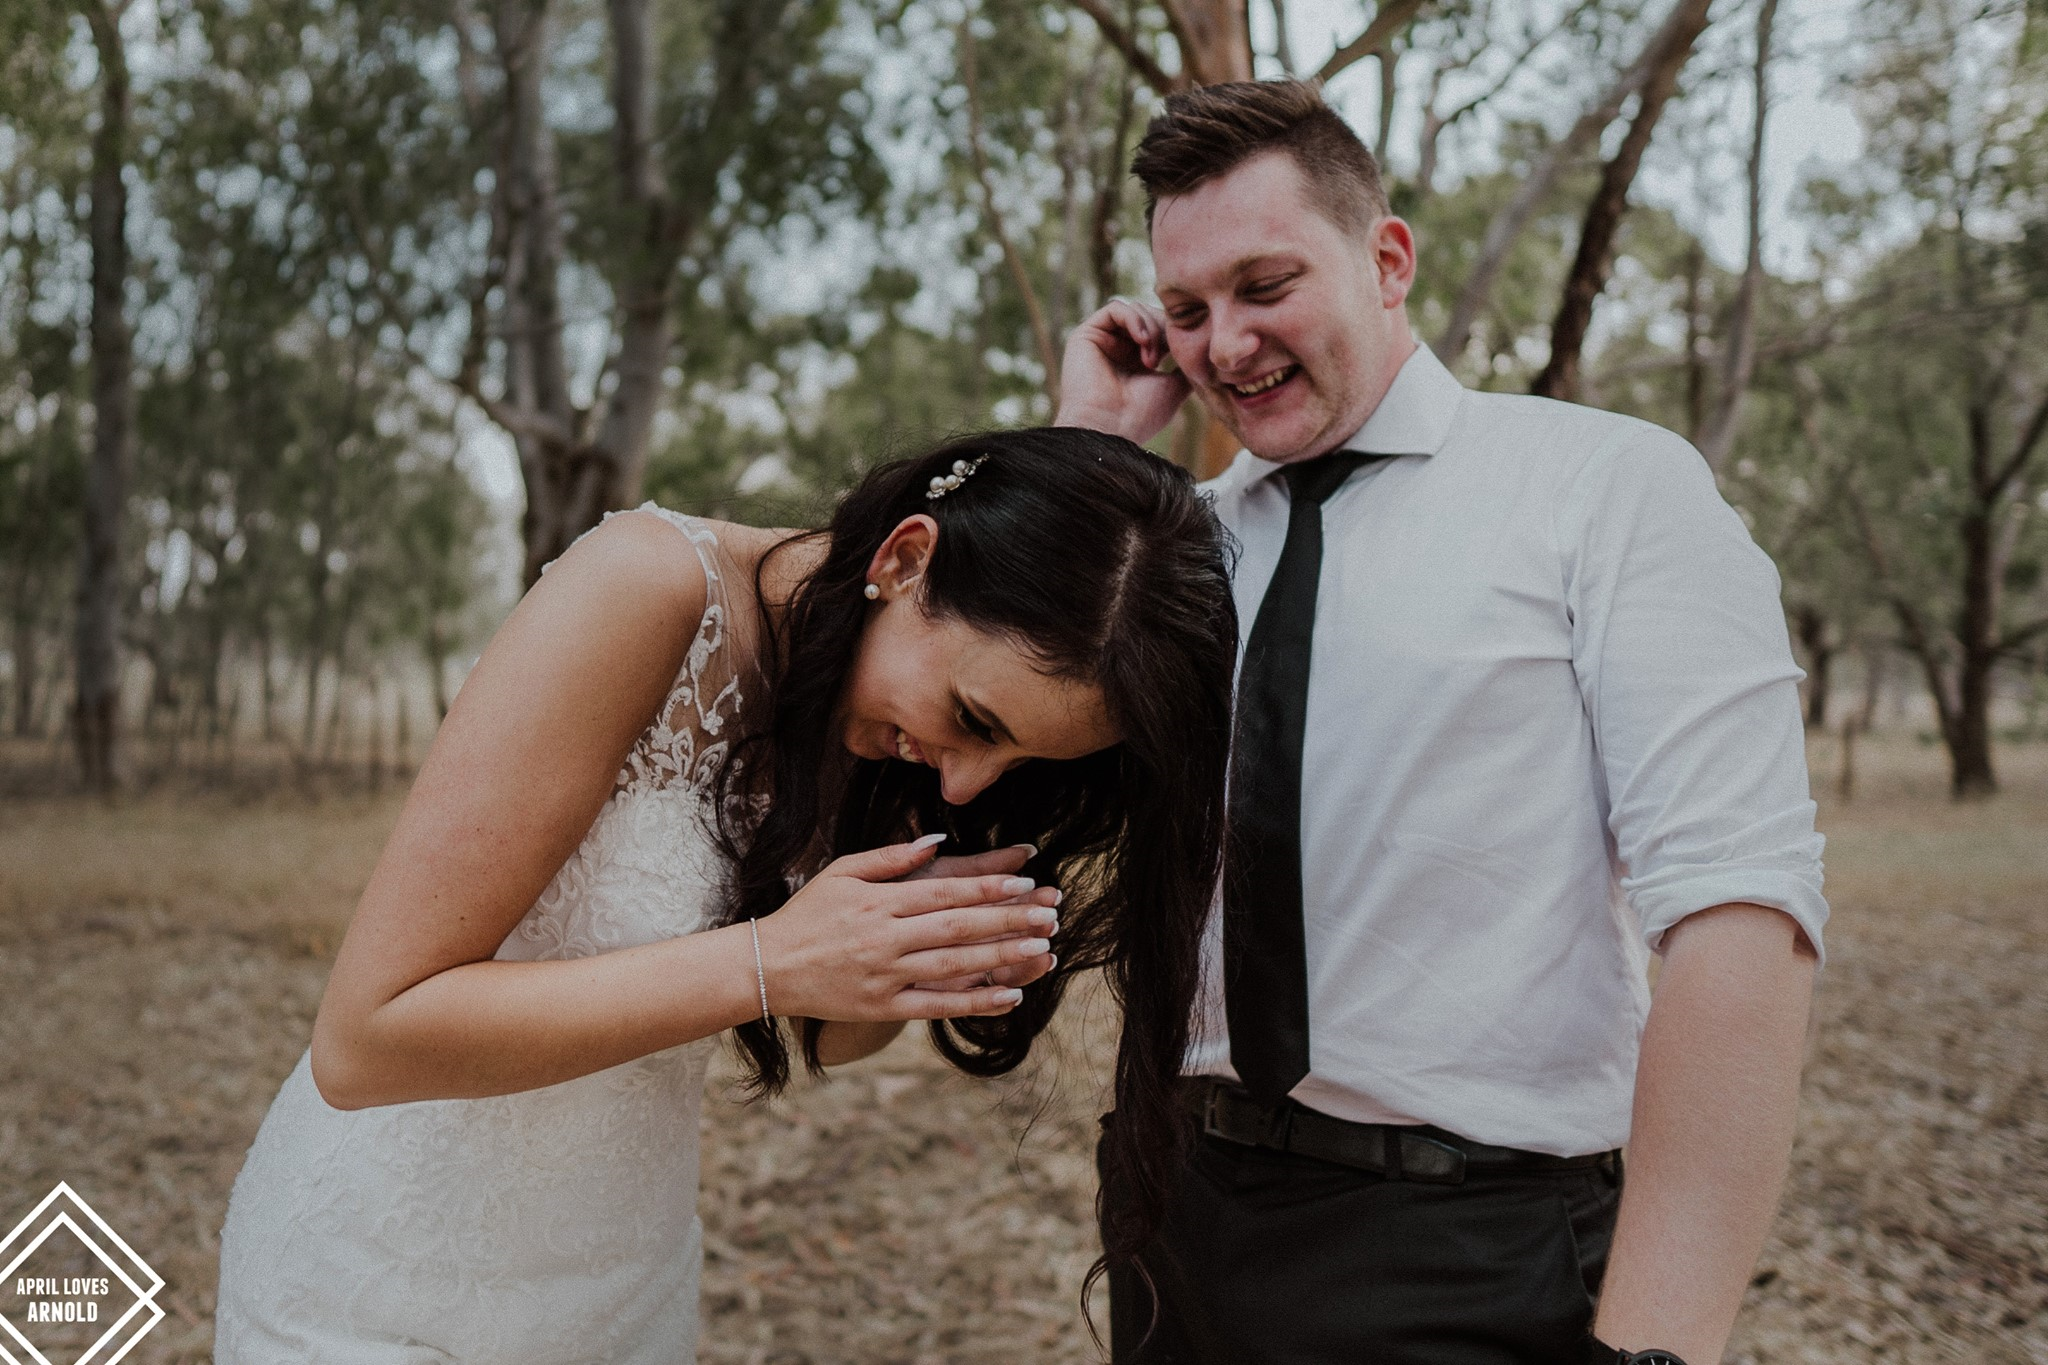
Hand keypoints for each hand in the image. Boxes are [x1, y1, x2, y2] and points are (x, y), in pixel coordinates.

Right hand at [757, 836, 1061, 1021]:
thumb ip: (890, 857)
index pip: (944, 891)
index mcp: (878, 901)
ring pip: (953, 966)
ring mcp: (885, 976)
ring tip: (1042, 947)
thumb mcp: (842, 872)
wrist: (767, 967)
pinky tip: (1010, 996)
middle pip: (957, 928)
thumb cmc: (808, 914)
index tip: (1025, 881)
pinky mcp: (882, 1008)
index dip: (987, 886)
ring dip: (1002, 957)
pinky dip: (974, 1003)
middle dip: (1007, 919)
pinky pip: (937, 1006)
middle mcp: (884, 938)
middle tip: (1049, 913)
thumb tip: (936, 840)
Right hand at [1054, 298, 1190, 443]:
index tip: (1182, 353)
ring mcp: (1101, 341)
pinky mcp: (1086, 334)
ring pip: (1135, 309)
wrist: (1109, 430)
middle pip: (1149, 314)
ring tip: (1152, 359)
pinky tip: (1143, 340)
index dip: (1174, 333)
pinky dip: (1135, 318)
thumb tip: (1202, 349)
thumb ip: (1185, 365)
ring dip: (1151, 328)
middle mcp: (1117, 348)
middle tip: (1163, 358)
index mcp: (1135, 361)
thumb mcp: (1174, 387)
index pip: (1160, 329)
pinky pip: (1116, 307)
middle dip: (1163, 330)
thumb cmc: (1140, 416)